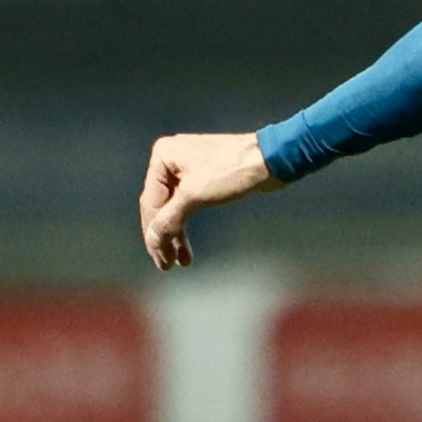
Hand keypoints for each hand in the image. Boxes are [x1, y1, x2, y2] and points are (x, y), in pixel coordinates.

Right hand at [138, 131, 276, 269]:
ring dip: (176, 236)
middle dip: (164, 237)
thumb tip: (152, 241)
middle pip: (161, 207)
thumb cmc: (231, 171)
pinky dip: (187, 224)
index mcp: (163, 156)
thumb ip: (169, 220)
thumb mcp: (194, 195)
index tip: (160, 259)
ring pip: (174, 209)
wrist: (270, 159)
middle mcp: (171, 160)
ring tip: (179, 262)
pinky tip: (187, 247)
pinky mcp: (203, 178)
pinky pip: (188, 205)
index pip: (151, 203)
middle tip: (167, 265)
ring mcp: (187, 168)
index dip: (153, 234)